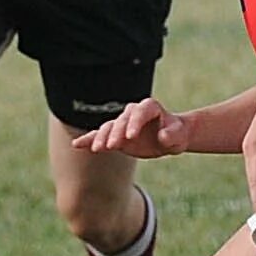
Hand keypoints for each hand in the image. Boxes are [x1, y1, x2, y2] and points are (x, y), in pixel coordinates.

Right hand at [73, 97, 189, 158]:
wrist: (169, 138)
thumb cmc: (176, 134)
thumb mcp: (179, 135)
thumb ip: (172, 135)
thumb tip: (163, 136)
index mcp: (149, 107)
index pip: (139, 112)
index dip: (134, 123)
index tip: (131, 136)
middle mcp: (132, 113)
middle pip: (120, 121)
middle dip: (115, 133)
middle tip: (112, 146)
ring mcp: (121, 123)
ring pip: (108, 128)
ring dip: (101, 138)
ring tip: (97, 148)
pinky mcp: (114, 135)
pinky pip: (99, 136)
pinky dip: (89, 140)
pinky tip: (77, 145)